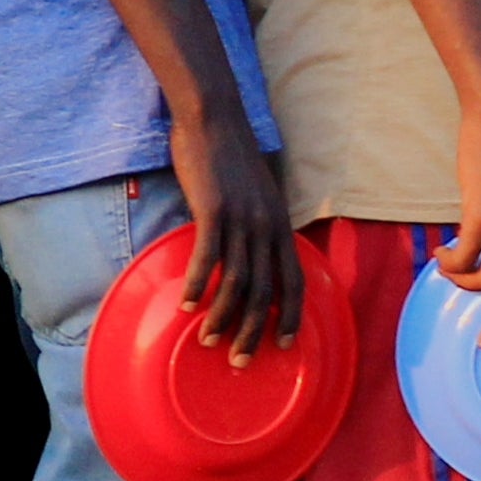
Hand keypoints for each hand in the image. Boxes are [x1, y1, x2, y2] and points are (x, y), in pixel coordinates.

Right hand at [167, 112, 300, 359]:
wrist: (214, 119)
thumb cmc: (229, 156)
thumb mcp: (256, 194)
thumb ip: (256, 224)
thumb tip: (246, 252)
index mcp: (280, 225)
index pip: (294, 281)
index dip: (291, 317)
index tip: (282, 346)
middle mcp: (267, 227)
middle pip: (265, 291)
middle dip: (254, 332)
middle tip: (241, 361)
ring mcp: (242, 219)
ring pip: (237, 282)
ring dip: (223, 318)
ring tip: (208, 342)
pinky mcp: (214, 211)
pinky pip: (208, 259)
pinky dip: (198, 286)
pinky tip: (186, 306)